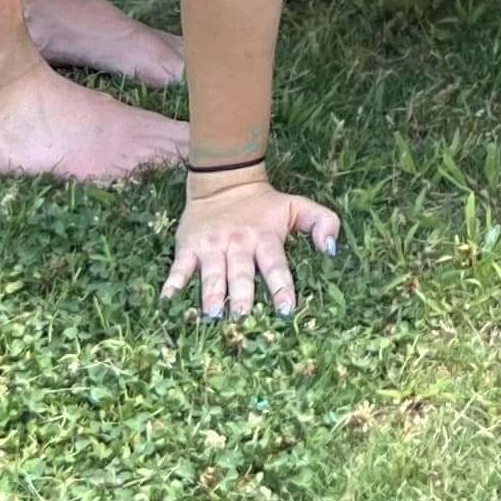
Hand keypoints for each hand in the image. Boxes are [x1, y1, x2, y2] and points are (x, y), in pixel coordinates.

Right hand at [163, 174, 339, 320]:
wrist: (224, 181)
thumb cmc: (265, 206)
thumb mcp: (297, 207)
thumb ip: (322, 223)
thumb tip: (332, 250)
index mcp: (265, 238)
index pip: (275, 264)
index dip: (281, 286)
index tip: (286, 309)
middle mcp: (239, 244)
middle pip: (241, 272)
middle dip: (242, 295)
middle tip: (243, 318)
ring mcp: (212, 246)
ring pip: (212, 272)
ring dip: (211, 293)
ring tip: (211, 314)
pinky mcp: (189, 246)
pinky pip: (180, 267)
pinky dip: (173, 283)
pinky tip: (167, 301)